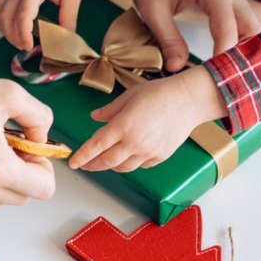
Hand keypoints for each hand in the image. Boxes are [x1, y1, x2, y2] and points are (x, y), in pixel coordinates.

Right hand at [0, 0, 85, 50]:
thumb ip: (68, 19)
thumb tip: (65, 39)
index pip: (22, 14)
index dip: (23, 33)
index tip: (29, 46)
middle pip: (5, 15)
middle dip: (12, 35)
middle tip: (26, 46)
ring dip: (3, 28)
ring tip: (17, 39)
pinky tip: (9, 25)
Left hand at [69, 67, 226, 171]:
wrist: (188, 100)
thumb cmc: (159, 93)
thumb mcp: (129, 96)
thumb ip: (109, 110)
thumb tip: (95, 117)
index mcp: (123, 125)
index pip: (96, 146)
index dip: (82, 156)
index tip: (73, 163)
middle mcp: (134, 142)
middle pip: (106, 161)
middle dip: (92, 165)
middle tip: (85, 165)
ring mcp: (148, 152)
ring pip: (123, 167)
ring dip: (111, 165)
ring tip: (105, 160)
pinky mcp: (160, 157)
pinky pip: (140, 165)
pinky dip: (130, 163)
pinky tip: (128, 155)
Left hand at [129, 0, 260, 70]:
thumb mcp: (152, 9)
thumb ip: (167, 39)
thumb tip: (176, 69)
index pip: (229, 34)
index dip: (223, 60)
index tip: (213, 82)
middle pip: (253, 32)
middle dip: (242, 57)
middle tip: (224, 82)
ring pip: (257, 28)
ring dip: (247, 49)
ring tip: (229, 72)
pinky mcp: (234, 1)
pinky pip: (251, 22)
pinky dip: (247, 40)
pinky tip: (233, 58)